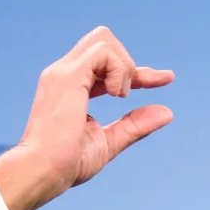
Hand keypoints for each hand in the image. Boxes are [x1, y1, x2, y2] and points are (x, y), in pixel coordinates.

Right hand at [0, 26, 173, 209]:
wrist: (42, 171)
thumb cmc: (67, 162)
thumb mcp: (108, 141)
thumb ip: (134, 124)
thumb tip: (167, 112)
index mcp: (69, 87)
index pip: (105, 63)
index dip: (136, 70)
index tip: (165, 79)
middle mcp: (63, 73)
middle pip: (103, 39)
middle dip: (128, 62)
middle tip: (130, 94)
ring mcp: (63, 72)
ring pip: (104, 39)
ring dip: (124, 66)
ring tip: (120, 96)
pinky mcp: (68, 76)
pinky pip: (103, 52)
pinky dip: (120, 70)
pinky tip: (117, 95)